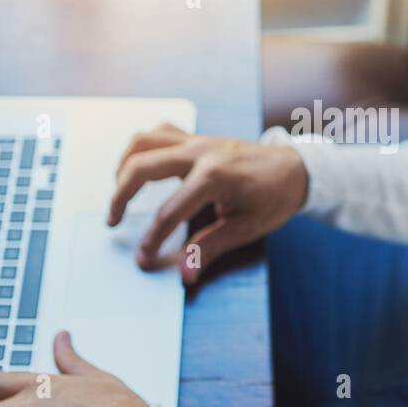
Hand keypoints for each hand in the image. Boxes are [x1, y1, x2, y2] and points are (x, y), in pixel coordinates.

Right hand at [107, 122, 307, 283]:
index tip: (142, 258)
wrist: (295, 168)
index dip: (152, 238)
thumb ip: (210, 248)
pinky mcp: (196, 137)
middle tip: (112, 222)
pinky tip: (140, 168)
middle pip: (142, 166)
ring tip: (120, 194)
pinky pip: (160, 132)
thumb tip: (185, 274)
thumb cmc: (273, 198)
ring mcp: (196, 139)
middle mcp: (200, 152)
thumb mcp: (246, 228)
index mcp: (214, 176)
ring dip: (124, 166)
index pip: (170, 210)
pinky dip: (143, 148)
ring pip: (144, 141)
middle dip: (120, 196)